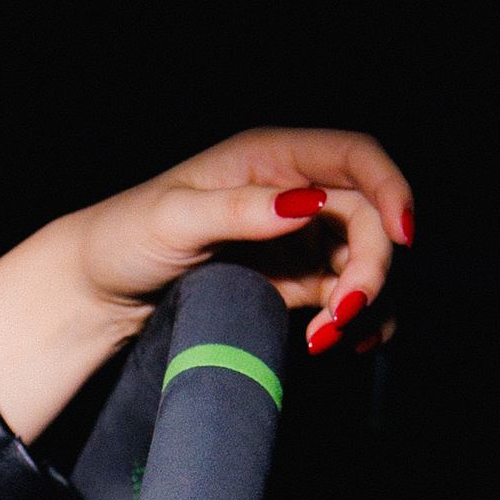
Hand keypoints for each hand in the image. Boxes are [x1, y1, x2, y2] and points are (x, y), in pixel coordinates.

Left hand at [0, 128, 412, 444]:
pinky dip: (355, 320)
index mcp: (272, 157)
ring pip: (365, 260)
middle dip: (373, 266)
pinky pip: (345, 296)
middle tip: (342, 314)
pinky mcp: (294, 280)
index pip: (356, 157)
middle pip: (370, 217)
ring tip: (328, 337)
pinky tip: (337, 343)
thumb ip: (241, 209)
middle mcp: (294, 192)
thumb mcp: (175, 218)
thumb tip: (307, 203)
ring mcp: (299, 238)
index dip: (390, 189)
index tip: (401, 236)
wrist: (97, 291)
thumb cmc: (124, 237)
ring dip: (365, 300)